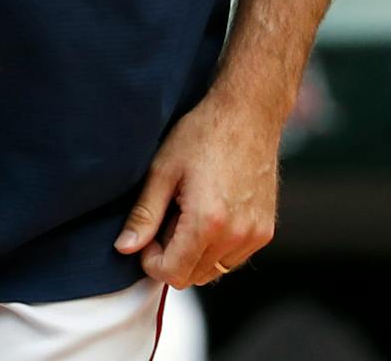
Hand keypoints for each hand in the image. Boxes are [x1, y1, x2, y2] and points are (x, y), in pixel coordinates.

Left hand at [115, 97, 277, 288]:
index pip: (174, 273)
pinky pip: (233, 259)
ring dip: (194, 254)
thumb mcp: (162, 170)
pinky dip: (216, 248)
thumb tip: (124, 247)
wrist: (248, 114)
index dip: (151, 260)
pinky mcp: (266, 230)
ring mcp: (255, 235)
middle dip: (172, 256)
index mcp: (208, 222)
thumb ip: (144, 214)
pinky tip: (208, 213)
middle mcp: (236, 235)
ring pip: (214, 271)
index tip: (147, 234)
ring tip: (187, 212)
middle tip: (166, 217)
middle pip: (193, 276)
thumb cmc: (202, 134)